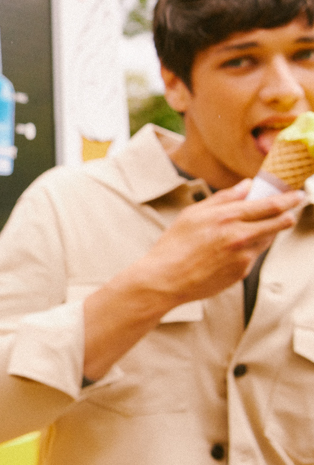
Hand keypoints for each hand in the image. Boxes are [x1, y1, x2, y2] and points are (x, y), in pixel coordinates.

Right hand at [126, 179, 302, 308]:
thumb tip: (246, 185)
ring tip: (244, 231)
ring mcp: (244, 255)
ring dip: (266, 231)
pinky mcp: (243, 272)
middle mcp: (240, 236)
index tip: (298, 194)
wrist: (165, 279)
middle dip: (290, 213)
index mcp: (226, 217)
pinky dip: (248, 248)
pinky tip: (227, 251)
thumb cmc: (174, 245)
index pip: (270, 204)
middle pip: (281, 222)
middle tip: (292, 209)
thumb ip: (223, 198)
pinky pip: (253, 254)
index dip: (289, 198)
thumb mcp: (193, 214)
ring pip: (268, 238)